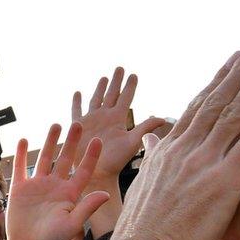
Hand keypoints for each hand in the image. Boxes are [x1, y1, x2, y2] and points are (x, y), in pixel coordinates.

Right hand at [5, 123, 109, 239]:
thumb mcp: (72, 224)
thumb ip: (87, 207)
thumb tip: (106, 194)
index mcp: (70, 194)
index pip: (83, 171)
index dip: (91, 156)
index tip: (98, 140)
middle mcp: (55, 186)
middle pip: (65, 159)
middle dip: (72, 141)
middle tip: (78, 123)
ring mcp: (38, 186)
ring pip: (45, 158)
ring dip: (50, 142)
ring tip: (56, 125)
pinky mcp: (21, 189)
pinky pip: (20, 168)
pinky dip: (21, 154)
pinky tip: (23, 140)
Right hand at [72, 67, 164, 185]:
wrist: (97, 172)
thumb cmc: (115, 161)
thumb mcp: (132, 142)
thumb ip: (144, 128)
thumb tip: (162, 118)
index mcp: (119, 119)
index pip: (126, 98)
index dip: (129, 86)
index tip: (134, 74)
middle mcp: (106, 117)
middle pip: (112, 94)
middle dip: (116, 81)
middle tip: (120, 68)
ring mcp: (93, 120)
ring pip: (96, 99)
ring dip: (100, 88)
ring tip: (105, 77)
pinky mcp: (80, 126)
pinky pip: (76, 111)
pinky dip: (77, 102)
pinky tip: (78, 93)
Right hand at [103, 39, 239, 239]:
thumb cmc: (141, 229)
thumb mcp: (144, 185)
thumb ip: (154, 157)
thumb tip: (152, 138)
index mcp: (170, 150)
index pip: (197, 108)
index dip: (217, 83)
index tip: (230, 63)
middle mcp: (188, 146)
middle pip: (220, 100)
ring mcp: (208, 159)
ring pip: (239, 110)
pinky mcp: (227, 177)